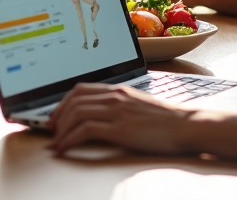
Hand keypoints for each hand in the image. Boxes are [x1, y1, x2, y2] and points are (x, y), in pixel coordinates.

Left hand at [49, 83, 195, 154]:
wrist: (186, 125)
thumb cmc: (165, 120)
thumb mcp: (138, 106)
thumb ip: (120, 106)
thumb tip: (102, 115)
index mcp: (118, 90)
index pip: (81, 89)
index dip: (63, 102)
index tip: (56, 116)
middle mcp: (114, 96)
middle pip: (74, 100)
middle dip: (57, 116)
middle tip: (50, 131)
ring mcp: (117, 111)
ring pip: (76, 113)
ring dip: (60, 129)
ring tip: (56, 143)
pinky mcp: (120, 128)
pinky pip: (85, 130)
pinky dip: (69, 139)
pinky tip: (65, 148)